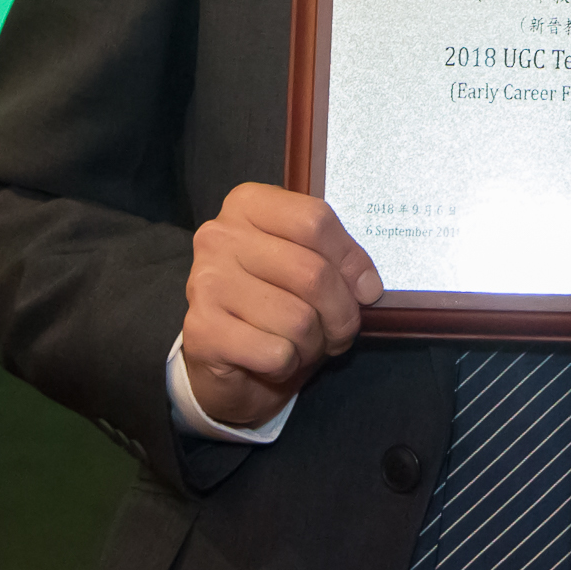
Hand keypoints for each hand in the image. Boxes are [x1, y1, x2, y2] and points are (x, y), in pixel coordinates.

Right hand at [179, 183, 383, 431]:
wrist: (223, 359)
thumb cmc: (271, 303)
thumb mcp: (305, 266)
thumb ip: (334, 261)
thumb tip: (368, 287)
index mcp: (247, 204)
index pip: (315, 220)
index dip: (351, 260)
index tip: (367, 290)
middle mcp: (219, 236)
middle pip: (312, 272)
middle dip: (341, 314)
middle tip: (340, 330)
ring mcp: (205, 282)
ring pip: (298, 319)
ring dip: (313, 344)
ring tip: (301, 344)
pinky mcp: (202, 329)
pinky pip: (276, 353)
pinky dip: (288, 365)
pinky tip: (273, 359)